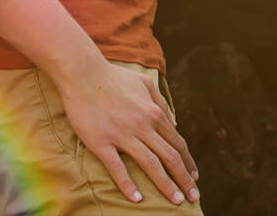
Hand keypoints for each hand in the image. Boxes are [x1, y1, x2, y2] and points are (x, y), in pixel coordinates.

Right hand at [58, 61, 198, 205]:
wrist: (83, 74)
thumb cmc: (113, 78)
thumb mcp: (144, 83)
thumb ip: (161, 102)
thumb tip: (174, 122)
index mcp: (154, 112)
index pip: (177, 143)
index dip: (188, 163)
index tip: (194, 179)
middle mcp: (143, 125)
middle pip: (170, 157)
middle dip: (184, 179)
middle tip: (193, 197)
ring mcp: (123, 134)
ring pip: (151, 164)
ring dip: (166, 185)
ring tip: (176, 201)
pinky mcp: (102, 142)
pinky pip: (118, 168)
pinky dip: (129, 185)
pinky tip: (138, 199)